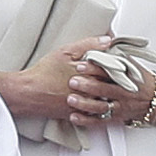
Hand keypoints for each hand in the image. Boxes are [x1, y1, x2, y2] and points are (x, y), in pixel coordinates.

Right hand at [2, 38, 122, 126]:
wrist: (28, 92)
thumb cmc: (44, 72)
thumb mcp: (65, 52)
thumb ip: (88, 45)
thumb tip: (107, 40)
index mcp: (89, 75)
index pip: (113, 72)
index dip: (122, 69)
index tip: (127, 67)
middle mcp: (89, 92)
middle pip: (111, 88)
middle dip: (119, 85)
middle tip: (127, 82)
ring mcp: (83, 105)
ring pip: (105, 104)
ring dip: (111, 99)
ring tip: (116, 95)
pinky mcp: (76, 114)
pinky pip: (93, 116)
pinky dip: (99, 111)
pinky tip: (102, 107)